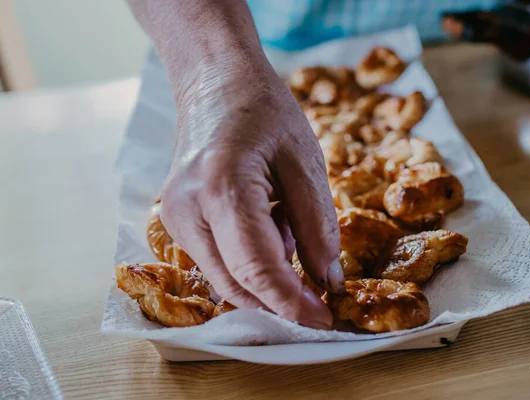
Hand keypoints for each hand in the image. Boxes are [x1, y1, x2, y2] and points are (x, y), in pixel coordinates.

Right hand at [159, 60, 344, 328]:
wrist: (215, 85)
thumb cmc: (264, 112)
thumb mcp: (305, 161)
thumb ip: (317, 225)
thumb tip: (326, 281)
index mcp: (221, 187)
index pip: (256, 268)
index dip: (292, 302)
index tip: (323, 320)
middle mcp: (186, 211)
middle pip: (235, 284)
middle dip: (281, 301)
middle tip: (320, 295)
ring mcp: (174, 220)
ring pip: (225, 280)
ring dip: (266, 278)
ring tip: (288, 228)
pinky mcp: (176, 224)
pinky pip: (217, 263)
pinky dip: (250, 264)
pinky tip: (268, 226)